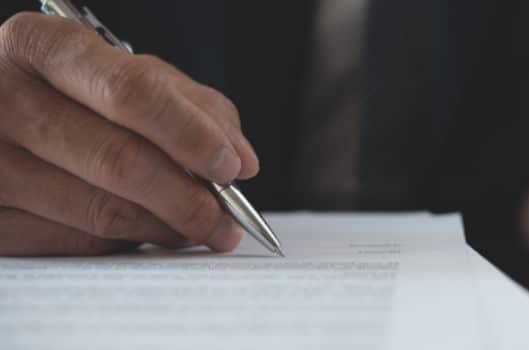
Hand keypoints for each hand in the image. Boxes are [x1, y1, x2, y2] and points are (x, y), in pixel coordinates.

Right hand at [0, 13, 258, 255]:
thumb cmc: (68, 90)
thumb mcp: (124, 73)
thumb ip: (189, 105)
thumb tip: (241, 161)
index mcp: (41, 47)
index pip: (129, 92)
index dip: (190, 134)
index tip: (232, 167)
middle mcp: (2, 99)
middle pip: (118, 160)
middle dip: (188, 198)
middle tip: (226, 219)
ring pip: (99, 210)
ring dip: (165, 227)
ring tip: (199, 228)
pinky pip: (73, 241)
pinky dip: (125, 241)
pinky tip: (150, 231)